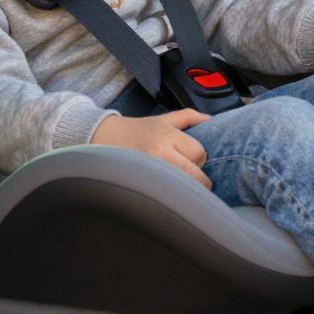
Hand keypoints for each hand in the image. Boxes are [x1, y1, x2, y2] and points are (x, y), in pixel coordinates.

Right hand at [92, 109, 211, 188]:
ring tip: (181, 186)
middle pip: (194, 175)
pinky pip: (166, 197)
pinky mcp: (141, 186)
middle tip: (192, 177)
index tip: (193, 160)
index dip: (200, 158)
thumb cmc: (137, 130)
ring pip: (182, 189)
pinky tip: (169, 194)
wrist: (104, 138)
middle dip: (198, 178)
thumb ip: (189, 116)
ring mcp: (150, 172)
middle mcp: (160, 154)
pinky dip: (171, 198)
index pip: (199, 153)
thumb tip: (210, 119)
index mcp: (167, 136)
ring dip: (186, 189)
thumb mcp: (163, 119)